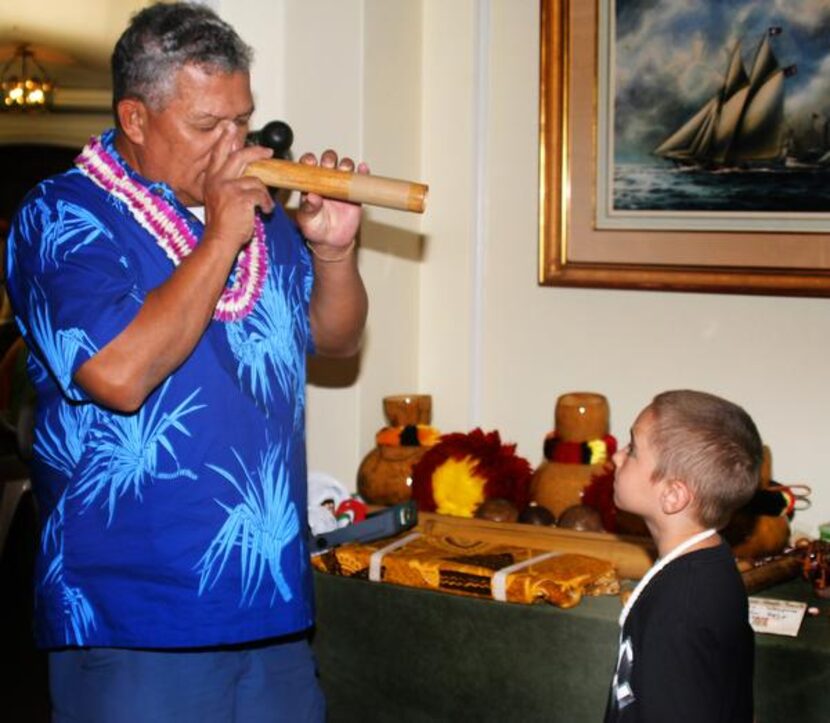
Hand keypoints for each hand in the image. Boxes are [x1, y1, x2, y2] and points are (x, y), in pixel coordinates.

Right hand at [202, 124, 275, 249]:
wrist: (219, 241)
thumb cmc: (223, 226)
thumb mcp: (220, 200)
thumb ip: (227, 185)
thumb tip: (245, 174)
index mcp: (211, 180)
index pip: (218, 154)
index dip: (225, 140)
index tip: (230, 127)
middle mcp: (217, 180)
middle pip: (239, 157)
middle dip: (256, 151)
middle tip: (268, 151)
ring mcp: (228, 188)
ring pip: (255, 178)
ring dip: (265, 193)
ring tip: (266, 204)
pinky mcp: (240, 197)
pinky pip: (261, 194)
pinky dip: (267, 204)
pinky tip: (265, 212)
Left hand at [296, 149, 366, 252]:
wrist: (332, 241)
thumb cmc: (315, 229)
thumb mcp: (307, 220)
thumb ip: (308, 208)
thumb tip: (311, 197)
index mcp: (311, 183)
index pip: (309, 165)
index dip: (309, 160)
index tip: (311, 162)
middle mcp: (326, 181)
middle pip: (329, 161)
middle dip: (329, 159)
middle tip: (329, 166)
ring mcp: (342, 185)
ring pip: (345, 166)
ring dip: (345, 164)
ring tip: (345, 169)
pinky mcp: (355, 193)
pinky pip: (360, 179)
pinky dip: (363, 172)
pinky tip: (363, 169)